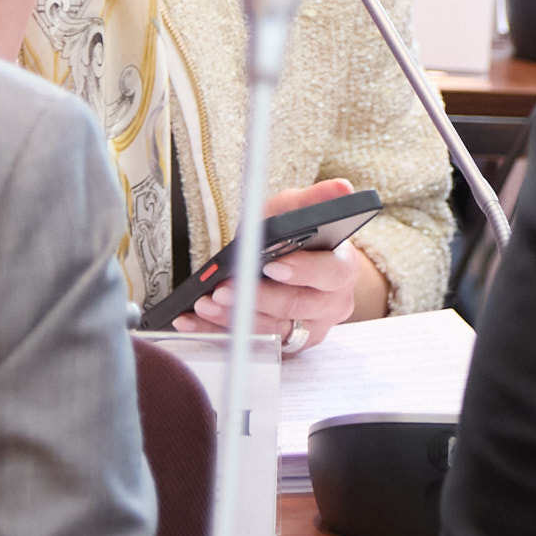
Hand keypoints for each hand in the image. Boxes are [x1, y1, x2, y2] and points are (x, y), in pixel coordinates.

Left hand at [171, 180, 381, 349]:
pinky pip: (253, 345)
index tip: (270, 265)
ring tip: (205, 303)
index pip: (328, 272)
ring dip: (235, 319)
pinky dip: (220, 333)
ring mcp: (311, 330)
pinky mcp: (287, 347)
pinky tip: (194, 320)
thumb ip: (313, 200)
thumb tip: (341, 187)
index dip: (301, 270)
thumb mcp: (298, 211)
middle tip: (224, 289)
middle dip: (257, 298)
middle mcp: (332, 304)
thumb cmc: (299, 238)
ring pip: (274, 330)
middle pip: (296, 306)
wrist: (298, 266)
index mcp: (342, 269)